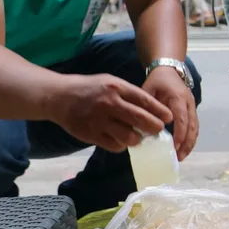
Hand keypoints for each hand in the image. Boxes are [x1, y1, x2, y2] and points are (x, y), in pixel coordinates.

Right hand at [47, 74, 172, 153]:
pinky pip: (115, 146)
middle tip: (158, 130)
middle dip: (154, 127)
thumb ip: (128, 94)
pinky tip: (121, 140)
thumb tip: (152, 110)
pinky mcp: (91, 134)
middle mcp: (109, 103)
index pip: (144, 101)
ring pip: (129, 137)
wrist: (59, 97)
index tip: (169, 118)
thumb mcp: (110, 82)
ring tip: (138, 137)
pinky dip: (121, 145)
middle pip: (140, 120)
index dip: (160, 111)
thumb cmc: (89, 89)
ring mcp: (99, 120)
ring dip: (138, 139)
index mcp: (116, 87)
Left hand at [142, 66, 198, 160]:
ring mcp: (192, 107)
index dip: (180, 133)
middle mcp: (189, 103)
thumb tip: (143, 129)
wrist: (169, 71)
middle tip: (178, 157)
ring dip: (190, 143)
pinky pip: (194, 127)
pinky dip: (191, 139)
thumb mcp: (148, 91)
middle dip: (187, 143)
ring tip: (181, 156)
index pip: (182, 118)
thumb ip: (147, 108)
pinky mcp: (192, 111)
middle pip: (193, 126)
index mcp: (178, 98)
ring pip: (196, 128)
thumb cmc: (157, 82)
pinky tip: (184, 148)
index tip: (175, 146)